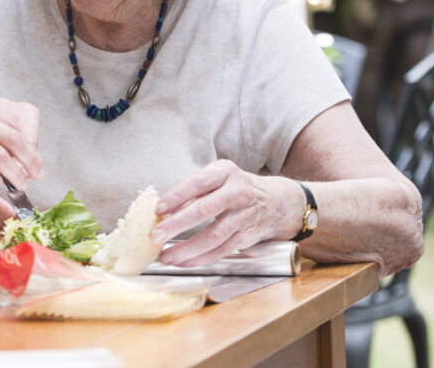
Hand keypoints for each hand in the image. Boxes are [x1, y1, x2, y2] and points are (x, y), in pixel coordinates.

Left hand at [151, 160, 299, 267]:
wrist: (277, 201)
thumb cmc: (236, 187)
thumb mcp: (219, 176)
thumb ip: (195, 189)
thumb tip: (163, 210)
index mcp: (225, 172)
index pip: (198, 183)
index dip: (177, 196)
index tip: (158, 209)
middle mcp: (237, 193)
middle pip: (204, 211)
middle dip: (177, 225)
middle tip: (156, 236)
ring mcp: (243, 216)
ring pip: (212, 237)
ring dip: (186, 249)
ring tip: (165, 256)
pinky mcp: (246, 237)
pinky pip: (220, 251)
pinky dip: (199, 258)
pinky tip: (183, 261)